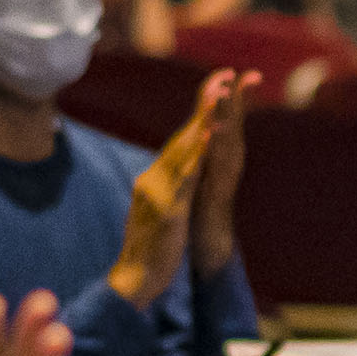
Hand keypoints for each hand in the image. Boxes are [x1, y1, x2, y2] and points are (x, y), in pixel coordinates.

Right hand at [108, 74, 222, 307]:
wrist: (134, 279)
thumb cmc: (151, 246)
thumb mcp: (162, 208)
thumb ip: (170, 186)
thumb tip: (180, 168)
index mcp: (157, 177)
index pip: (182, 140)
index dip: (201, 112)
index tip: (218, 83)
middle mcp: (155, 178)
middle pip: (184, 137)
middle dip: (204, 106)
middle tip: (223, 76)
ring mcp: (160, 194)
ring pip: (184, 153)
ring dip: (201, 124)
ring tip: (218, 100)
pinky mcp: (168, 212)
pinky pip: (184, 182)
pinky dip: (195, 160)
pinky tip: (207, 142)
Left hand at [190, 69, 260, 276]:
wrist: (206, 240)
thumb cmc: (202, 203)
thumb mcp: (205, 168)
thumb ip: (209, 146)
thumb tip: (210, 124)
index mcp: (222, 151)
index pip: (228, 116)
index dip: (235, 94)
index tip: (245, 72)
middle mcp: (228, 160)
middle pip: (235, 123)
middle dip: (239, 99)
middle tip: (247, 74)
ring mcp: (224, 176)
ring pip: (229, 140)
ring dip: (229, 117)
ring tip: (230, 93)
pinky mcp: (217, 190)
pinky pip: (219, 165)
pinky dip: (218, 147)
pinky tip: (216, 130)